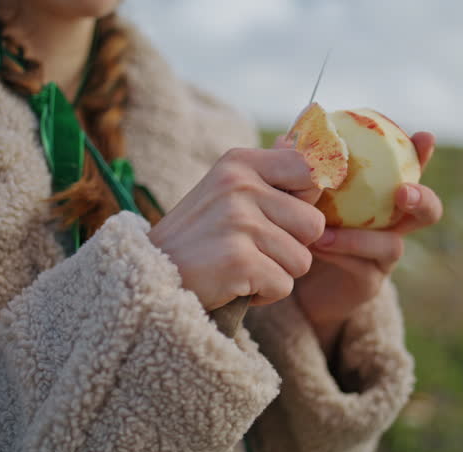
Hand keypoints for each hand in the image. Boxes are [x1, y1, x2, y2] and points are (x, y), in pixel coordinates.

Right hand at [149, 148, 324, 309]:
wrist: (149, 274)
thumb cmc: (199, 235)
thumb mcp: (228, 190)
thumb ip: (270, 172)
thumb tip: (310, 147)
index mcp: (240, 162)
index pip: (310, 170)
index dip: (308, 200)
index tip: (285, 215)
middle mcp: (240, 185)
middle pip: (314, 224)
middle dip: (292, 246)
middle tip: (251, 248)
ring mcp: (239, 221)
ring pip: (302, 259)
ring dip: (277, 272)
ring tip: (240, 265)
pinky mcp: (239, 260)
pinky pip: (284, 285)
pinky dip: (263, 294)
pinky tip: (234, 283)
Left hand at [291, 132, 442, 354]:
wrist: (292, 277)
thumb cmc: (300, 226)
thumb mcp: (298, 196)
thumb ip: (297, 170)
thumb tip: (282, 140)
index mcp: (379, 195)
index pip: (409, 170)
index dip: (421, 154)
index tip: (425, 137)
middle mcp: (391, 225)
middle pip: (427, 211)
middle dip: (421, 199)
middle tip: (403, 193)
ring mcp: (382, 256)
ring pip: (392, 245)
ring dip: (359, 236)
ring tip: (324, 232)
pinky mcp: (368, 282)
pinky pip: (362, 267)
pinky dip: (340, 254)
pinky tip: (316, 247)